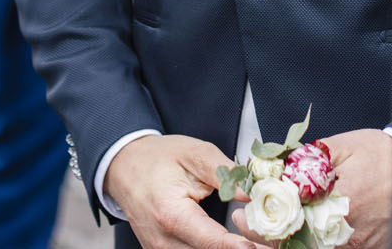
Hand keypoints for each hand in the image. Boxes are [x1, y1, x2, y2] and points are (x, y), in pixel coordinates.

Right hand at [105, 134, 255, 248]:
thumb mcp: (194, 153)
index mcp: (171, 215)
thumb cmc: (156, 158)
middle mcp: (164, 241)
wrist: (123, 166)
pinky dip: (212, 248)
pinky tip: (231, 242)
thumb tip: (254, 192)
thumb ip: (226, 173)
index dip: (242, 246)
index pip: (213, 242)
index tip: (263, 245)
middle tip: (268, 241)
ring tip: (251, 239)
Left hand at [229, 129, 391, 248]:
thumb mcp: (346, 146)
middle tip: (243, 223)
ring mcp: (356, 245)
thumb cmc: (386, 158)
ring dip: (283, 243)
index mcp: (338, 202)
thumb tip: (275, 164)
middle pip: (294, 242)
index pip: (286, 218)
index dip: (259, 217)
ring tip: (260, 234)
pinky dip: (308, 246)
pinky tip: (294, 239)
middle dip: (264, 234)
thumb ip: (309, 157)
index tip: (241, 212)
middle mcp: (346, 231)